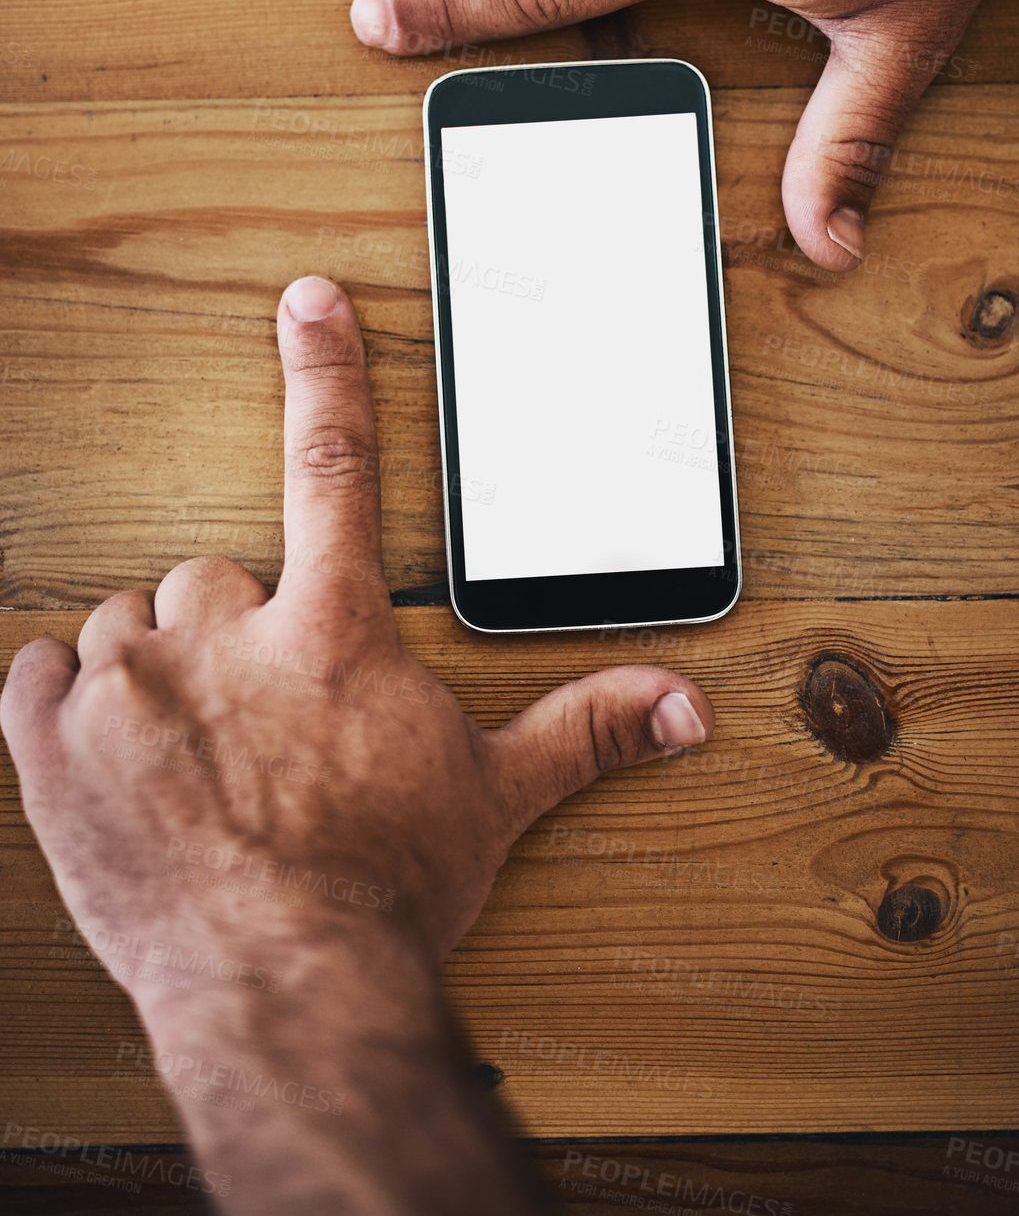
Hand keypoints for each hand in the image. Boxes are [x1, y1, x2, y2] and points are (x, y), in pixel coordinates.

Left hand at [1, 274, 712, 996]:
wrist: (279, 987)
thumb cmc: (380, 891)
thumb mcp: (492, 799)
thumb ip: (585, 730)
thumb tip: (683, 705)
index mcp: (330, 628)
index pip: (334, 465)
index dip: (326, 372)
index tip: (309, 302)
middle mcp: (224, 633)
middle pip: (210, 576)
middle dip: (227, 634)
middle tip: (253, 715)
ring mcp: (129, 684)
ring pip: (126, 621)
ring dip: (149, 671)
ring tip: (188, 749)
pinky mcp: (52, 743)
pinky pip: (37, 673)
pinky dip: (64, 703)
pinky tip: (109, 750)